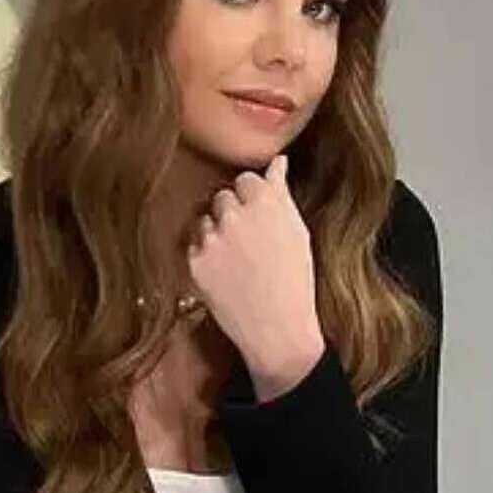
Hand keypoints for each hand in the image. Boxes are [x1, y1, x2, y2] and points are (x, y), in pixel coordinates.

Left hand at [187, 155, 324, 400]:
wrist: (277, 329)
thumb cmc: (295, 282)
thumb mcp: (298, 232)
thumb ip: (281, 193)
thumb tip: (277, 163)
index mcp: (265, 201)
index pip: (245, 179)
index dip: (251, 198)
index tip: (258, 215)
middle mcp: (235, 214)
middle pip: (222, 196)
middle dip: (232, 213)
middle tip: (249, 241)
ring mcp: (212, 238)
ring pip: (205, 220)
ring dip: (216, 233)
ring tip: (237, 261)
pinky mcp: (195, 261)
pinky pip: (194, 245)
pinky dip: (206, 256)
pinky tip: (226, 274)